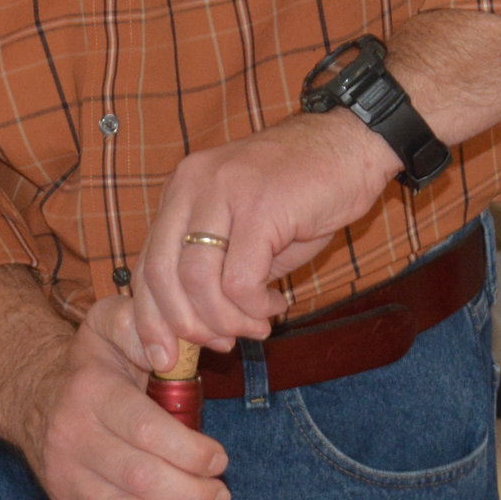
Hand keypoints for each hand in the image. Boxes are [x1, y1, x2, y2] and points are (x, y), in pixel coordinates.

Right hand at [0, 281, 234, 499]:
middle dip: (191, 496)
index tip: (219, 460)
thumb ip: (144, 324)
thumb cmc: (92, 361)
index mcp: (94, 395)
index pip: (146, 431)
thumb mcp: (112, 324)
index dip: (189, 451)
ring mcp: (69, 479)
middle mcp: (76, 440)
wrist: (32, 391)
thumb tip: (173, 349)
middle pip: (139, 479)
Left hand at [126, 111, 399, 363]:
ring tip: (255, 325)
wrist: (355, 143)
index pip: (146, 264)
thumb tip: (196, 327)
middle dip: (185, 325)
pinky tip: (274, 303)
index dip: (151, 318)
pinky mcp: (260, 206)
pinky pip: (240, 279)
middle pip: (160, 274)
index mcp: (182, 189)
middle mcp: (193, 184)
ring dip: (225, 319)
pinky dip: (253, 306)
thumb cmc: (305, 190)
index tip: (166, 356)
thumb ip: (216, 267)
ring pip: (197, 280)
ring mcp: (224, 190)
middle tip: (221, 344)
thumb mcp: (246, 229)